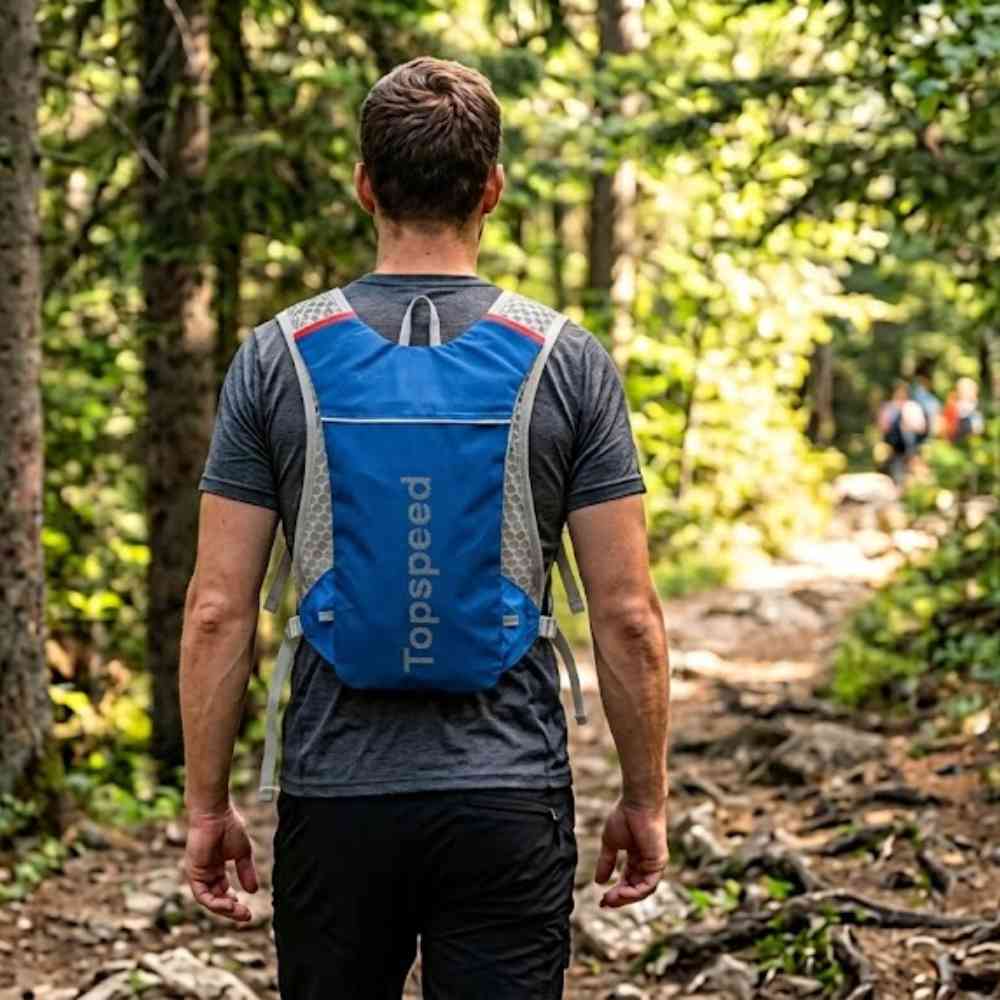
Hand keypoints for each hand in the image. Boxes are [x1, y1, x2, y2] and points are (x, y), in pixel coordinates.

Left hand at [184, 804, 258, 921]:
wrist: (216, 813)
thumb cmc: (229, 827)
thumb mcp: (242, 853)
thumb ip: (246, 872)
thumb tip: (253, 891)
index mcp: (216, 868)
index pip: (223, 891)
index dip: (234, 902)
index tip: (248, 909)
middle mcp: (206, 873)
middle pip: (217, 898)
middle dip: (231, 910)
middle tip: (246, 916)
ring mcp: (199, 874)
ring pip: (209, 900)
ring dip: (224, 909)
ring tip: (240, 912)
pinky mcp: (193, 873)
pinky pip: (202, 895)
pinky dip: (215, 902)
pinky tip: (229, 904)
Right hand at [594, 798, 667, 907]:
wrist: (636, 803)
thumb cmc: (624, 817)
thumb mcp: (610, 844)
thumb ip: (606, 862)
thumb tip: (598, 882)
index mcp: (636, 858)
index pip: (628, 881)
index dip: (615, 892)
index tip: (601, 900)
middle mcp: (647, 863)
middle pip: (635, 889)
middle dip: (619, 898)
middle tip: (604, 903)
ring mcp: (654, 864)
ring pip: (643, 890)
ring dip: (626, 898)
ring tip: (610, 899)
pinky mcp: (659, 862)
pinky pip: (649, 885)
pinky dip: (636, 892)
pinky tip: (621, 893)